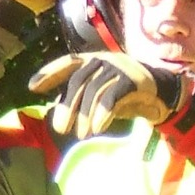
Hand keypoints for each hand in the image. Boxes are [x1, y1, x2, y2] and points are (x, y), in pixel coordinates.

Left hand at [28, 52, 192, 137]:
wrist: (162, 92)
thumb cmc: (126, 95)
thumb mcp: (100, 95)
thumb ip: (81, 99)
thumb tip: (56, 113)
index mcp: (93, 60)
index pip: (67, 63)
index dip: (49, 73)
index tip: (33, 87)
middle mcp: (103, 60)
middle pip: (79, 81)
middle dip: (67, 106)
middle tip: (60, 129)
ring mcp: (119, 68)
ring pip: (94, 90)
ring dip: (85, 115)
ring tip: (81, 134)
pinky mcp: (133, 80)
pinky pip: (113, 96)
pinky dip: (103, 113)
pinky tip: (97, 128)